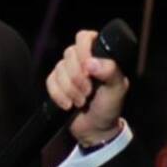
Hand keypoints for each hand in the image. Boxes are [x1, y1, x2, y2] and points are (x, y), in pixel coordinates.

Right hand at [46, 30, 128, 146]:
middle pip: (69, 54)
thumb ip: (110, 71)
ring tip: (81, 101)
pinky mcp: (56, 82)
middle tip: (89, 92)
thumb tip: (91, 63)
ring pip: (59, 69)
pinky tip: (69, 105)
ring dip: (70, 90)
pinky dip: (59, 95)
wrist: (95, 129)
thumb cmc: (109, 107)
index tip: (89, 69)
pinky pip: (50, 82)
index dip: (83, 51)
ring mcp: (68, 70)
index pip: (85, 37)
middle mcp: (82, 58)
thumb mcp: (117, 89)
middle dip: (78, 77)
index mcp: (99, 55)